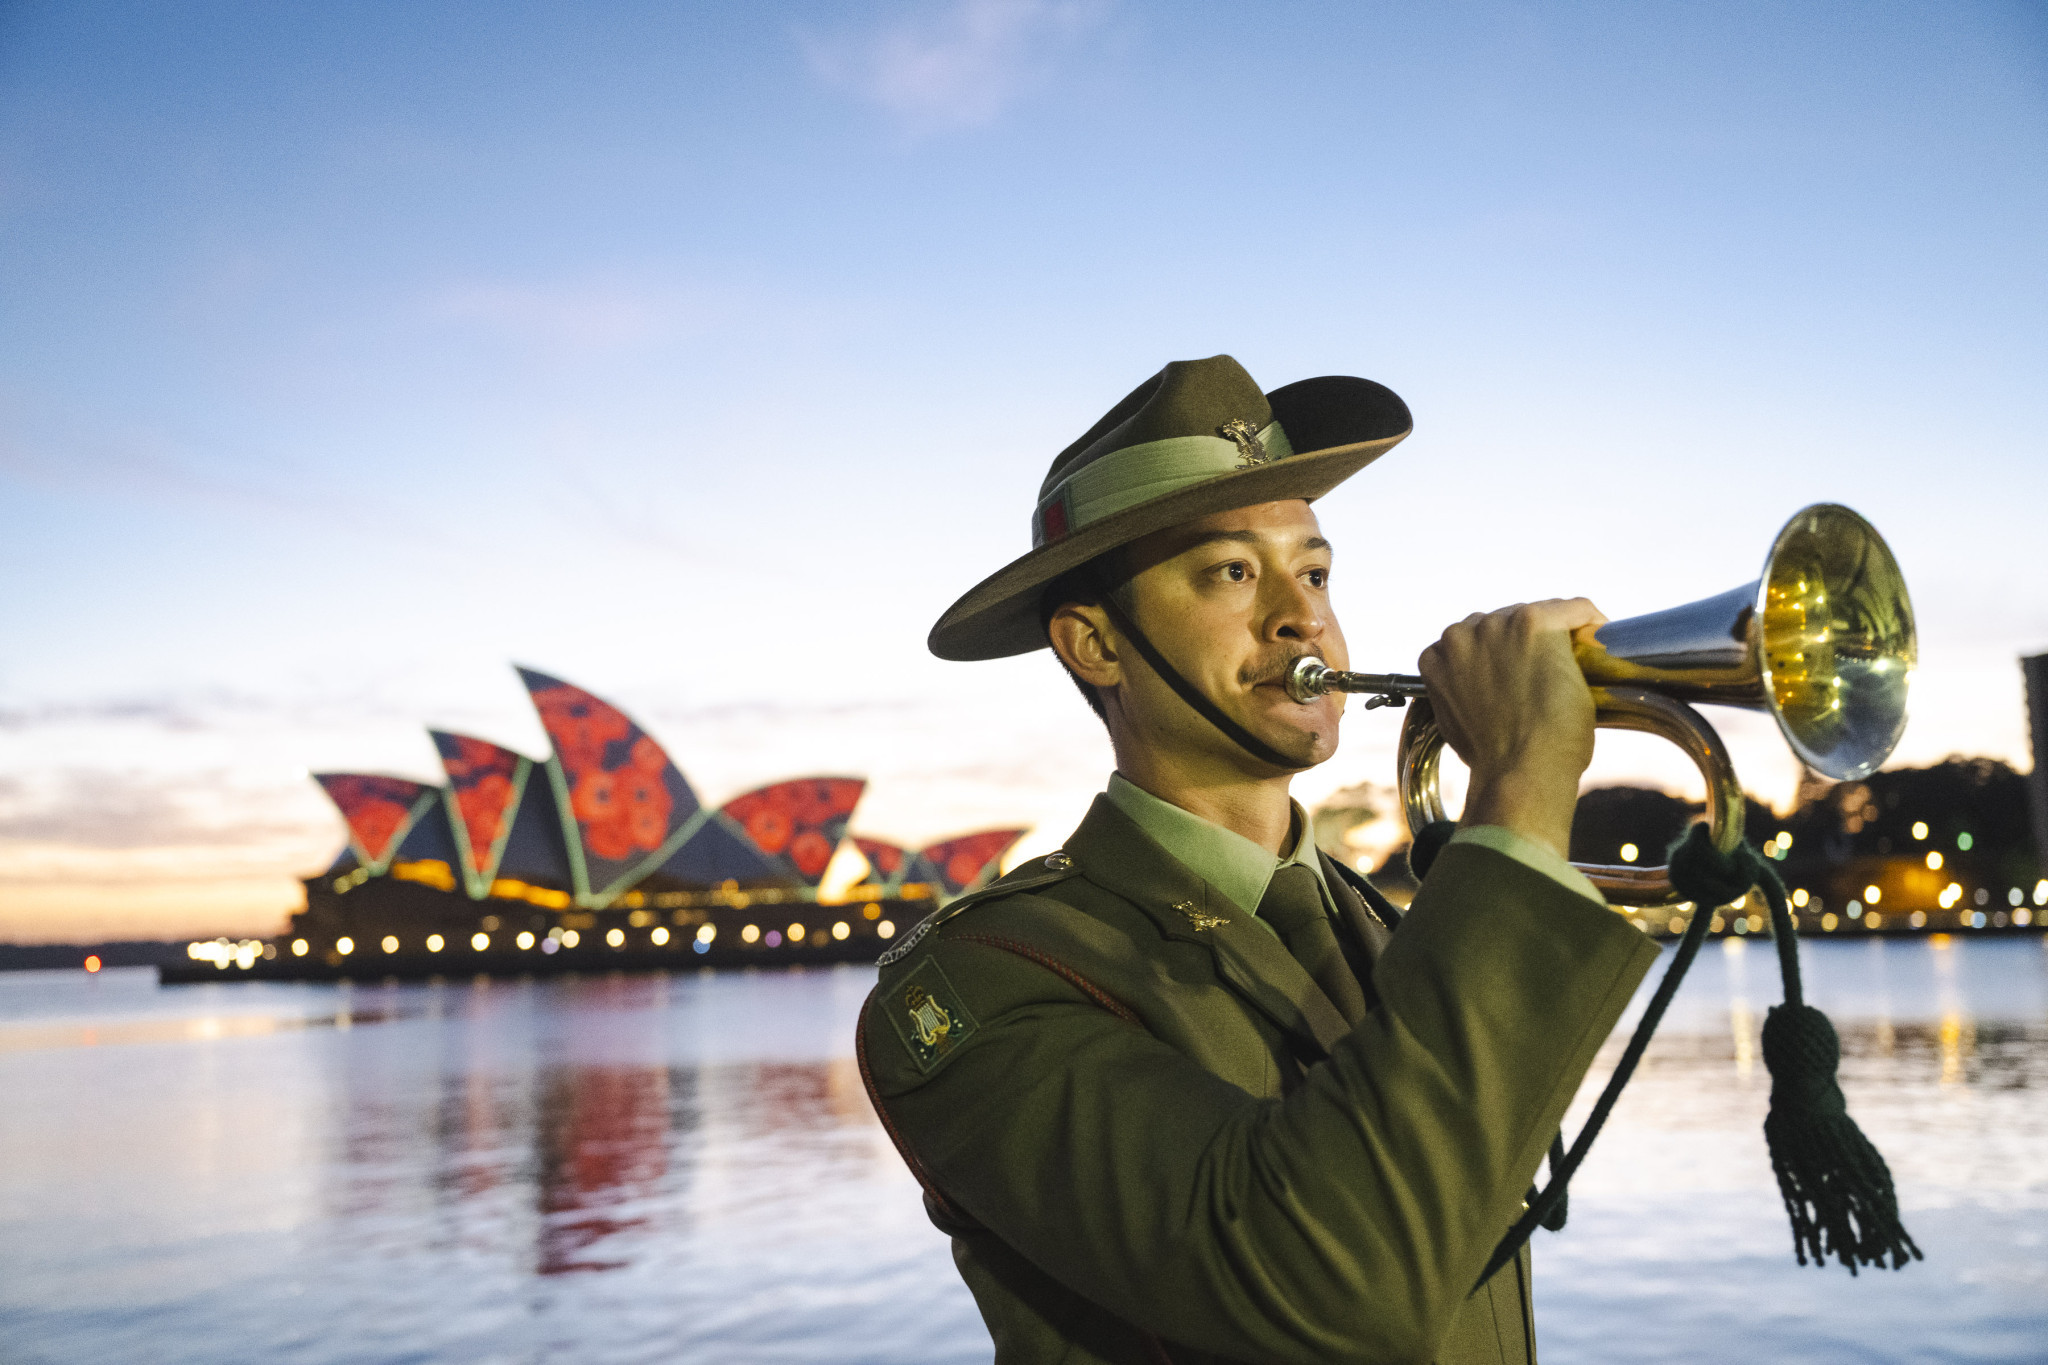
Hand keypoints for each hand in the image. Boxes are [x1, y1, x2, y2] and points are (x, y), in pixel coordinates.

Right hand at [1416, 598, 1605, 860]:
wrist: (1519, 771)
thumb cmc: (1497, 759)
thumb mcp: (1462, 720)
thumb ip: (1467, 691)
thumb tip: (1488, 691)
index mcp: (1437, 656)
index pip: (1476, 638)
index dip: (1504, 654)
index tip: (1526, 670)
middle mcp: (1460, 634)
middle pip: (1505, 621)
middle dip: (1528, 644)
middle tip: (1553, 671)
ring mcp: (1496, 627)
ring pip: (1540, 613)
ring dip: (1559, 635)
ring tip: (1578, 664)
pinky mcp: (1533, 623)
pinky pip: (1575, 609)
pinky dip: (1593, 623)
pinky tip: (1601, 644)